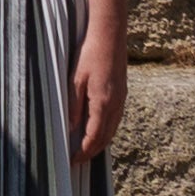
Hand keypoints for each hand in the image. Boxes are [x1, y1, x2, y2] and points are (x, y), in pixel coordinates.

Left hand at [65, 17, 123, 166]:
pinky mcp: (122, 92)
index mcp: (103, 103)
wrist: (110, 34)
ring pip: (113, 130)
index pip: (94, 137)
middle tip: (78, 160)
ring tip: (86, 149)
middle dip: (92, 151)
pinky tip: (98, 129)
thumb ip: (74, 105)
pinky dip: (107, 130)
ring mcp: (121, 99)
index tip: (73, 161)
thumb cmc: (90, 54)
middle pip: (106, 138)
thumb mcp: (75, 80)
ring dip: (100, 142)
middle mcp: (115, 105)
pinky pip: (116, 119)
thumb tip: (72, 127)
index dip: (83, 152)